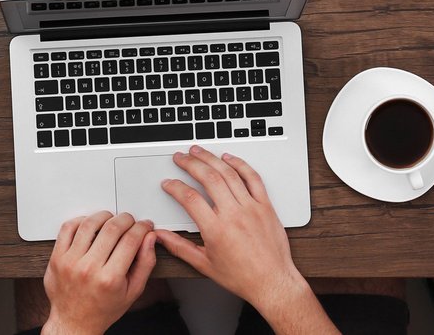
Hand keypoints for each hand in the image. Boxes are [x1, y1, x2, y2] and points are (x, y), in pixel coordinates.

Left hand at [42, 212, 156, 334]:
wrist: (74, 322)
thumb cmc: (103, 309)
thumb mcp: (133, 292)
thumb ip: (145, 263)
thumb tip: (149, 238)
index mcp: (110, 279)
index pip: (131, 240)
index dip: (142, 228)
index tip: (144, 226)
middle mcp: (89, 269)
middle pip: (112, 228)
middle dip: (127, 219)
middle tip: (130, 222)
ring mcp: (70, 262)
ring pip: (90, 223)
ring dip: (105, 216)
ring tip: (111, 221)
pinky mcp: (57, 258)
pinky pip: (68, 228)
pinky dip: (81, 220)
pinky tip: (90, 225)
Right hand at [153, 148, 311, 318]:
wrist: (272, 282)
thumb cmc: (241, 277)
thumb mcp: (204, 265)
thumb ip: (179, 247)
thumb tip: (161, 236)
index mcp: (216, 230)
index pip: (190, 198)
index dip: (175, 187)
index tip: (168, 183)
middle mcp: (234, 215)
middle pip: (208, 178)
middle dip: (190, 163)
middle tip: (180, 157)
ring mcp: (251, 207)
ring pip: (229, 173)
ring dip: (211, 158)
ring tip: (198, 151)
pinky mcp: (265, 206)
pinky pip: (253, 178)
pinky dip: (240, 164)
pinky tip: (229, 158)